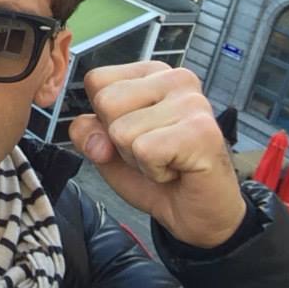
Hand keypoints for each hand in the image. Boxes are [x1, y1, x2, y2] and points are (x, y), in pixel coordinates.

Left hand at [69, 61, 245, 247]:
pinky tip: (177, 170)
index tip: (134, 133)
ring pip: (122, 130)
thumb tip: (96, 141)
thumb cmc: (155, 174)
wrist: (195, 214)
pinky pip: (145, 150)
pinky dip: (154, 171)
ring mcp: (192, 102)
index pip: (96, 80)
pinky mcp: (202, 131)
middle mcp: (176, 78)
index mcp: (151, 72)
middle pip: (105, 101)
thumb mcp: (106, 148)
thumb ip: (86, 133)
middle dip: (119, 139)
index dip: (102, 118)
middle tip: (152, 151)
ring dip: (138, 159)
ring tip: (166, 160)